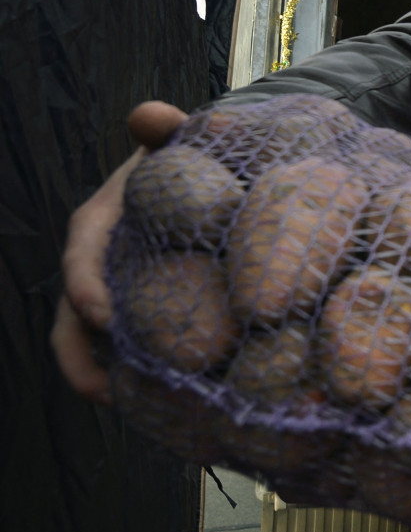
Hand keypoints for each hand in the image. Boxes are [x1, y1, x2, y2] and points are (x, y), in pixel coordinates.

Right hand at [52, 101, 187, 403]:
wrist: (215, 175)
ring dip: (115, 381)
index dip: (85, 285)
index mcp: (102, 225)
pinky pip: (142, 351)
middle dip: (82, 357)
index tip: (100, 313)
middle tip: (106, 393)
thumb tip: (150, 114)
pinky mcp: (150, 315)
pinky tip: (183, 411)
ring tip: (139, 416)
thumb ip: (166, 128)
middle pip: (75, 318)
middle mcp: (104, 266)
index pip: (82, 257)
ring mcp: (123, 294)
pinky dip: (153, 379)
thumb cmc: (192, 157)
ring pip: (104, 345)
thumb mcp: (180, 140)